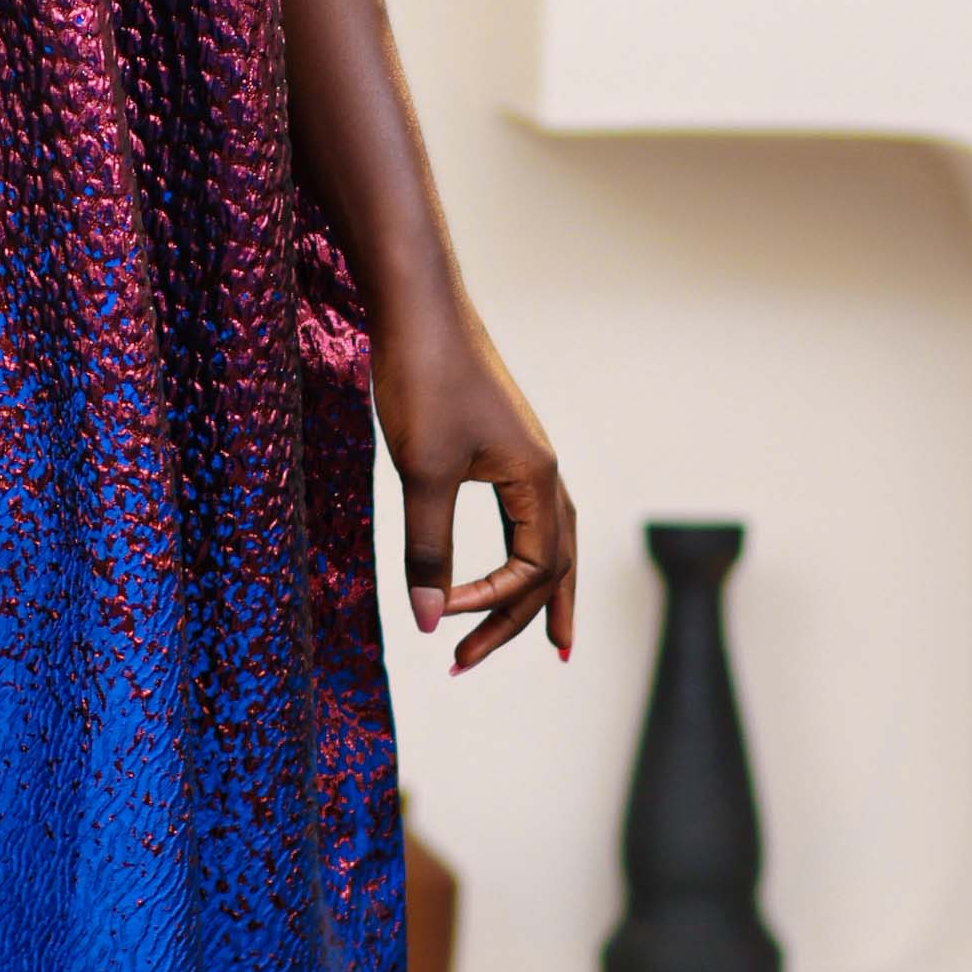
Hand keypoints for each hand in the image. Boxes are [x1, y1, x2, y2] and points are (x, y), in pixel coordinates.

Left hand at [372, 297, 575, 676]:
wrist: (419, 305)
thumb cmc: (424, 381)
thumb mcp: (421, 471)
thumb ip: (428, 548)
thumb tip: (430, 619)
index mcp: (537, 479)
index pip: (533, 568)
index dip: (488, 602)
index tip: (441, 616)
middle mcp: (543, 470)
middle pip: (553, 563)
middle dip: (520, 621)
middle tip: (471, 665)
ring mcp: (525, 455)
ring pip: (549, 537)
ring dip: (540, 591)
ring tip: (548, 638)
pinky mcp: (500, 443)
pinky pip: (526, 512)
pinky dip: (523, 549)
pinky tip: (510, 556)